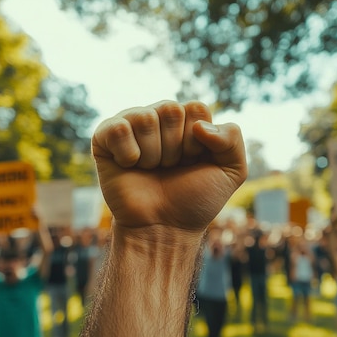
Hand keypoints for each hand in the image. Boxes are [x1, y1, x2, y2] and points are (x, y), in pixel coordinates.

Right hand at [92, 100, 246, 236]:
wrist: (163, 229)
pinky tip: (129, 166)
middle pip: (170, 109)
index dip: (197, 140)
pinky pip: (118, 127)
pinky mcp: (104, 139)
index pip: (196, 107)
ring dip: (153, 154)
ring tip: (151, 170)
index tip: (193, 162)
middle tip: (170, 168)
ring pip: (146, 118)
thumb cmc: (194, 200)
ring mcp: (130, 127)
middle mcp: (158, 119)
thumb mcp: (231, 171)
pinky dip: (128, 153)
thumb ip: (232, 138)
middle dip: (176, 147)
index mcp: (186, 121)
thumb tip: (199, 125)